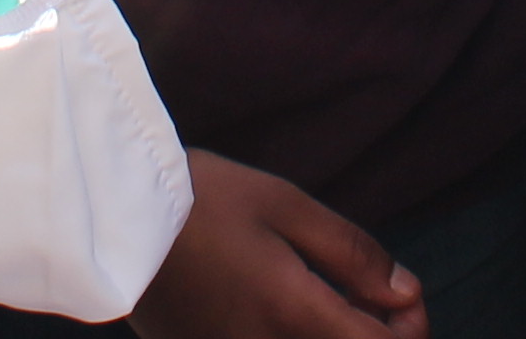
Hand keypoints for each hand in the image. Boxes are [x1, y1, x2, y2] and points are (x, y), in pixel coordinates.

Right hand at [128, 153, 423, 338]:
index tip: (407, 300)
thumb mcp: (287, 207)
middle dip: (377, 335)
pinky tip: (288, 306)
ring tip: (336, 298)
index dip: (409, 331)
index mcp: (293, 313)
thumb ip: (351, 254)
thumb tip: (406, 293)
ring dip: (336, 336)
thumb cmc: (203, 200)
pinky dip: (294, 336)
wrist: (116, 216)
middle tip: (378, 297)